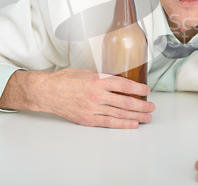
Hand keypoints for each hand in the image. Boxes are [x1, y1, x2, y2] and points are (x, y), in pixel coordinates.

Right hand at [0, 69, 154, 128]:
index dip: (138, 88)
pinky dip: (122, 124)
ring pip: (120, 113)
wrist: (47, 92)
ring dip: (136, 116)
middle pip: (125, 102)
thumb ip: (103, 78)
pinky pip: (109, 122)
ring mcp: (93, 108)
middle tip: (151, 107)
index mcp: (98, 80)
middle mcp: (97, 95)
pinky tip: (132, 124)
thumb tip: (118, 83)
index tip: (147, 90)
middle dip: (141, 105)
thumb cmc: (64, 80)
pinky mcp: (87, 119)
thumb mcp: (86, 72)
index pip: (124, 85)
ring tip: (147, 117)